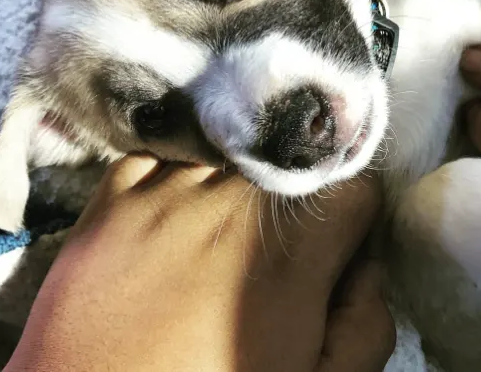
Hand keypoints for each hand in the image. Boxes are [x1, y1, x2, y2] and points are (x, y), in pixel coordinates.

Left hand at [3, 156, 394, 371]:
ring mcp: (165, 187)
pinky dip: (176, 176)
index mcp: (289, 249)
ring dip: (234, 187)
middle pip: (291, 165)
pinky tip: (168, 220)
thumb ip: (364, 326)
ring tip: (213, 238)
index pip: (354, 186)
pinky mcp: (112, 192)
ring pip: (231, 153)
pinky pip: (165, 155)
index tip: (331, 253)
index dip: (351, 222)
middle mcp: (231, 198)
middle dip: (292, 202)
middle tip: (266, 254)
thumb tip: (368, 268)